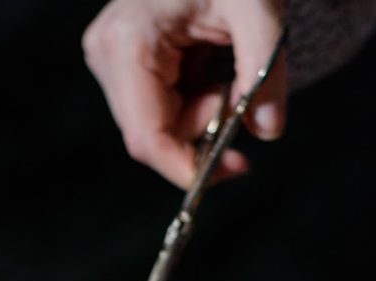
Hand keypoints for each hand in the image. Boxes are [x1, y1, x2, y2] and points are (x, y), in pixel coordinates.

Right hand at [83, 0, 286, 186]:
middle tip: (239, 100)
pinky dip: (190, 101)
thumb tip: (269, 131)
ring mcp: (109, 59)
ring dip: (198, 114)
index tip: (235, 169)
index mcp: (128, 43)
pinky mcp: (119, 62)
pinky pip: (155, 108)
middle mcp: (106, 55)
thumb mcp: (257, 9)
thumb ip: (265, 70)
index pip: (147, 137)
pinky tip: (204, 68)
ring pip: (154, 126)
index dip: (188, 166)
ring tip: (222, 73)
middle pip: (150, 135)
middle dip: (199, 131)